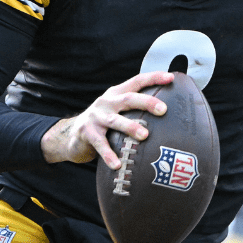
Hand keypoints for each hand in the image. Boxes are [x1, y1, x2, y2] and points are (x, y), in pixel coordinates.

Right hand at [41, 72, 172, 168]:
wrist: (72, 135)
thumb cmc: (104, 124)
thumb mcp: (117, 111)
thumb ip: (135, 109)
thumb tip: (168, 113)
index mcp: (116, 94)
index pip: (137, 81)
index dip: (153, 78)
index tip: (170, 78)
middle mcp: (106, 102)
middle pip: (128, 98)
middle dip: (146, 103)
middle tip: (163, 110)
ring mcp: (96, 117)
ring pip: (115, 120)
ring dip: (130, 127)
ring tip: (144, 136)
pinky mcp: (87, 133)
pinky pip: (100, 144)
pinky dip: (109, 154)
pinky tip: (117, 164)